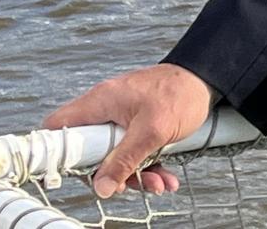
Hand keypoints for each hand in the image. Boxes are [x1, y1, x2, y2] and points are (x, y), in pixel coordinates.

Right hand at [43, 63, 211, 198]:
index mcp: (101, 102)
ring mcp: (122, 116)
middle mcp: (107, 108)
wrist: (209, 79)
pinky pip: (133, 150)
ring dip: (136, 174)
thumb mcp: (152, 131)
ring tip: (159, 183)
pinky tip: (165, 177)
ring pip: (115, 155)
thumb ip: (124, 160)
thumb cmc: (181, 93)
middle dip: (111, 173)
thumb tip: (102, 187)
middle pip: (90, 151)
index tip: (71, 174)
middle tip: (128, 185)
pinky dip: (148, 165)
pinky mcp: (138, 124)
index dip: (57, 152)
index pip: (59, 127)